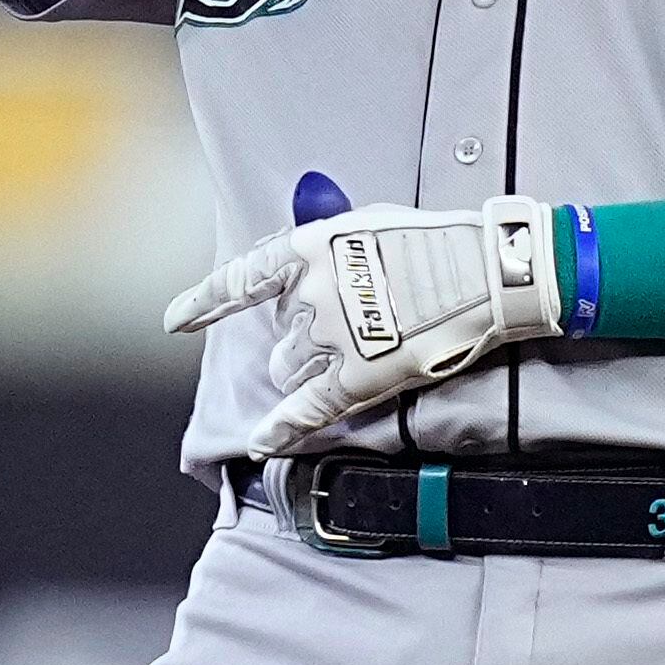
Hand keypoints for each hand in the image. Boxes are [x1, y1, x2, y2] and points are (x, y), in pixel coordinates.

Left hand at [166, 194, 567, 456]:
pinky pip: (307, 411)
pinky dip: (282, 428)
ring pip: (290, 370)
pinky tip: (263, 442)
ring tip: (358, 356)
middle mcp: (310, 295)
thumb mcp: (368, 222)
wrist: (488, 273)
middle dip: (301, 339)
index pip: (242, 278)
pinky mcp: (358, 379)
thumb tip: (302, 269)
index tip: (177, 320)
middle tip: (348, 331)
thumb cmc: (436, 243)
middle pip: (279, 334)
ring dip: (311, 370)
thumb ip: (326, 247)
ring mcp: (332, 339)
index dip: (205, 301)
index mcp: (308, 248)